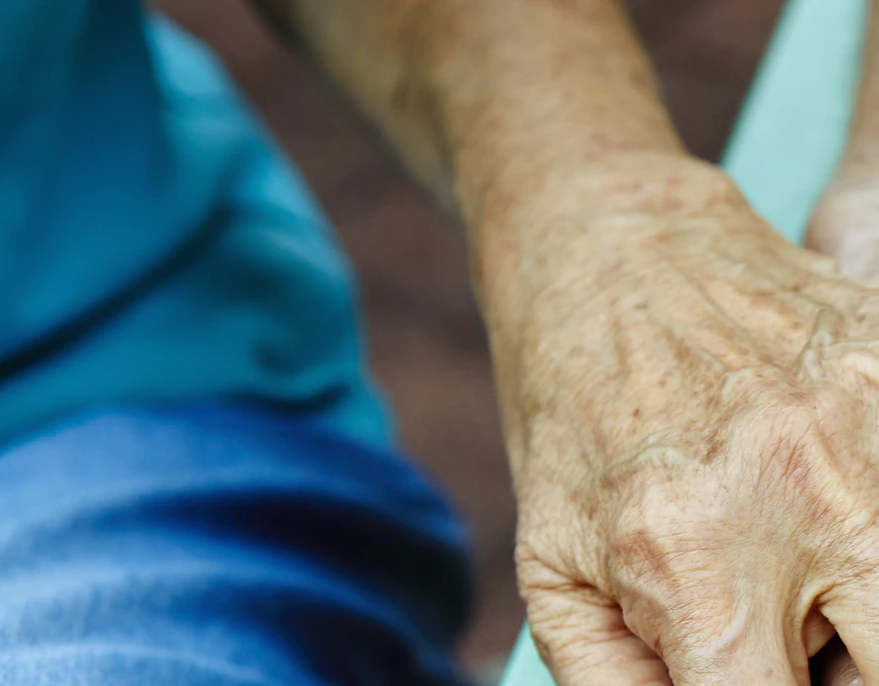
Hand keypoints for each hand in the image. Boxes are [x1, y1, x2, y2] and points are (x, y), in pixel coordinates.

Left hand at [478, 160, 878, 684]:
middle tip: (779, 635)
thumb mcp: (555, 566)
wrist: (607, 254)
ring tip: (797, 567)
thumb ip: (618, 682)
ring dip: (865, 606)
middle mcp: (802, 493)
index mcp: (690, 554)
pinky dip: (869, 525)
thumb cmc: (568, 414)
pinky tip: (820, 497)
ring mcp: (874, 429)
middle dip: (839, 672)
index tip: (736, 671)